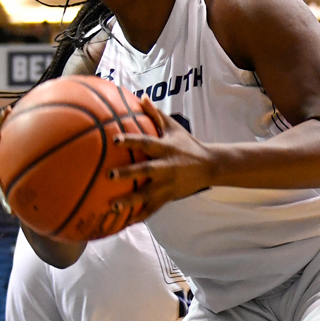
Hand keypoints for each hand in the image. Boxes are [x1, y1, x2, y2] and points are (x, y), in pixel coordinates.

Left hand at [106, 97, 215, 222]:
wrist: (210, 166)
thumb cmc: (187, 144)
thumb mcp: (174, 128)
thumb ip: (155, 114)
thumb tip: (140, 97)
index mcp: (165, 149)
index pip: (146, 143)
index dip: (131, 141)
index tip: (115, 140)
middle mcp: (166, 167)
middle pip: (145, 171)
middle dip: (128, 174)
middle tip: (109, 175)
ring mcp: (167, 185)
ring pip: (147, 196)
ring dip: (130, 202)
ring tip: (113, 207)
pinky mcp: (168, 197)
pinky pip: (152, 210)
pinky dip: (139, 217)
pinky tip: (123, 223)